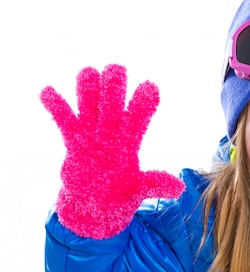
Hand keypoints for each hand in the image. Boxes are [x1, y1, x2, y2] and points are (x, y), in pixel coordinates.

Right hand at [40, 64, 184, 238]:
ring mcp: (91, 135)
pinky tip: (47, 91)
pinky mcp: (72, 140)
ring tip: (88, 72)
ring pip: (89, 107)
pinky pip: (63, 121)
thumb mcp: (139, 191)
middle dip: (114, 89)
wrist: (93, 204)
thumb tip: (179, 188)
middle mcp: (110, 134)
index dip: (143, 105)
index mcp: (129, 144)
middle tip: (117, 68)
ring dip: (87, 90)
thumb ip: (155, 184)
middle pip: (112, 107)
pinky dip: (55, 107)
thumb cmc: (119, 194)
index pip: (137, 120)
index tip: (150, 87)